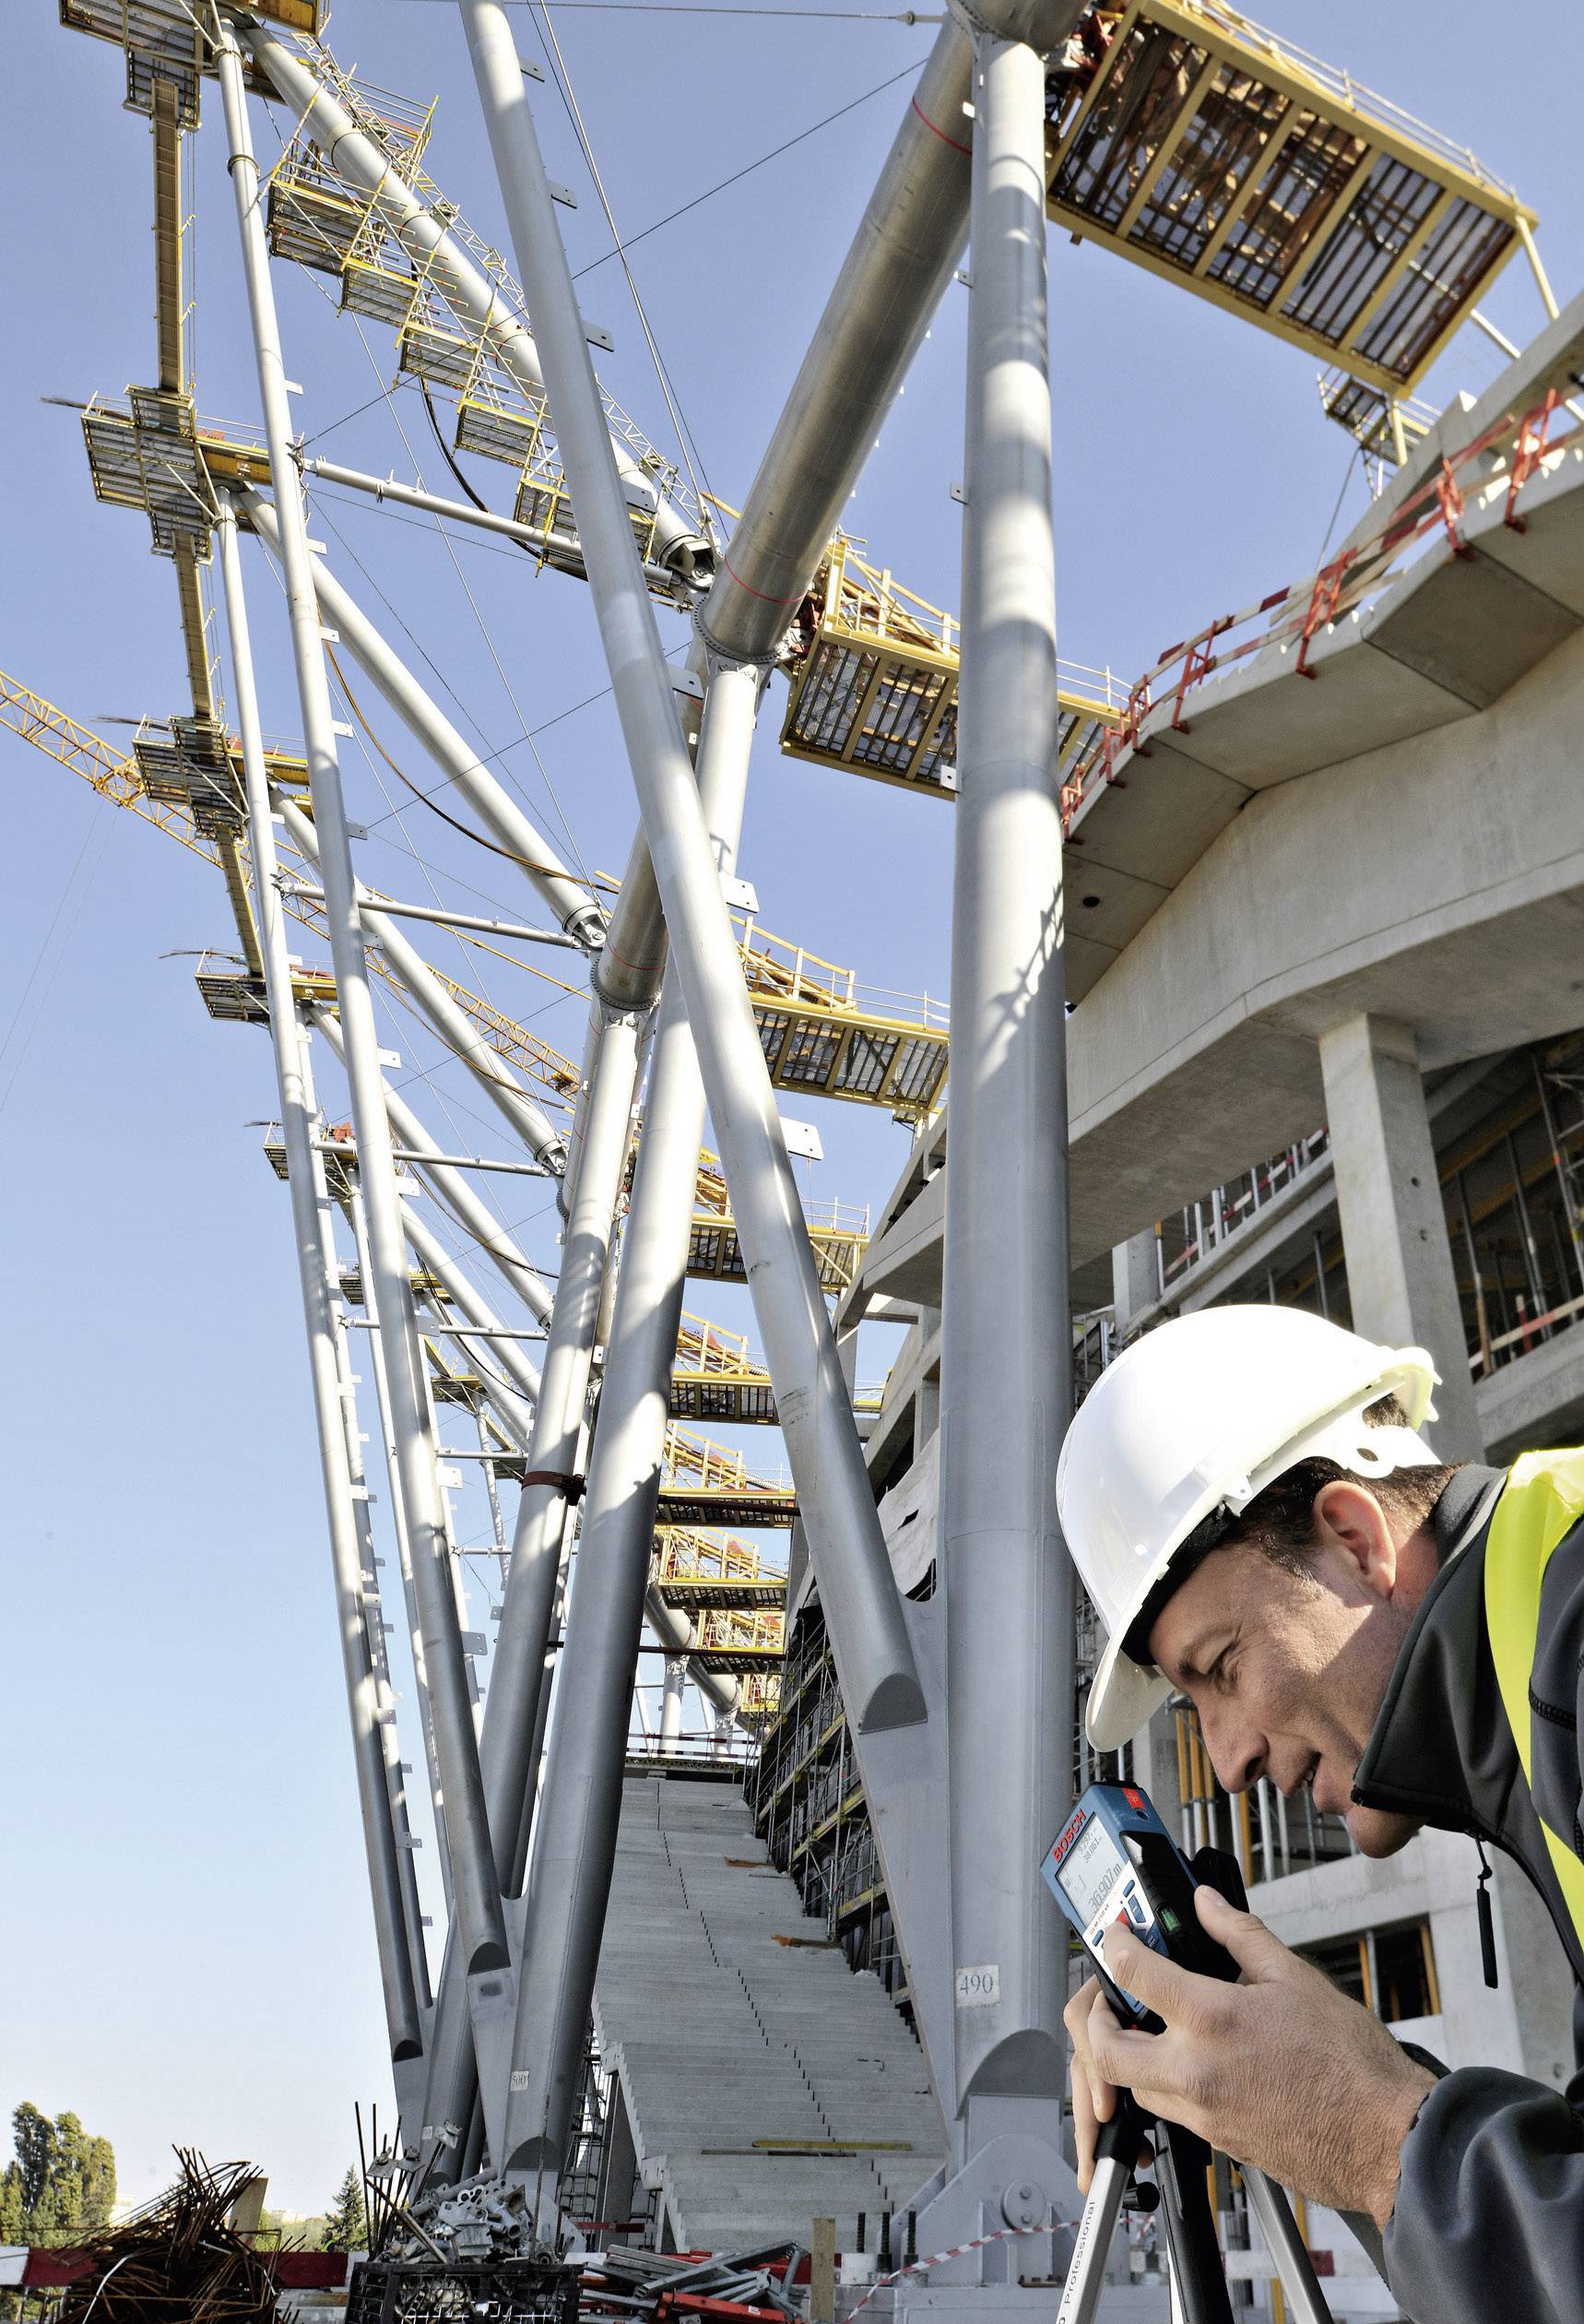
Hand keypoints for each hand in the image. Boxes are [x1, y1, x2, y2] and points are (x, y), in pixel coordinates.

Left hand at [1066, 1887, 1435, 2226]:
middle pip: (1105, 2049)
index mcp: (1213, 2020)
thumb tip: (1207, 1904)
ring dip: (1125, 2054)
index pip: (1133, 1972)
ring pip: (1132, 2085)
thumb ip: (1239, 1934)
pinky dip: (1161, 2083)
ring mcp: (1203, 2113)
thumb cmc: (1352, 2066)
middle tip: (1108, 1994)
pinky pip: (1168, 2110)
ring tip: (1145, 2025)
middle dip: (1094, 2018)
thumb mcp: (1295, 1977)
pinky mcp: (1216, 2142)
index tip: (1118, 1934)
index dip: (1116, 1942)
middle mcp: (1196, 2071)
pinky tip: (1186, 2060)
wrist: (1385, 2139)